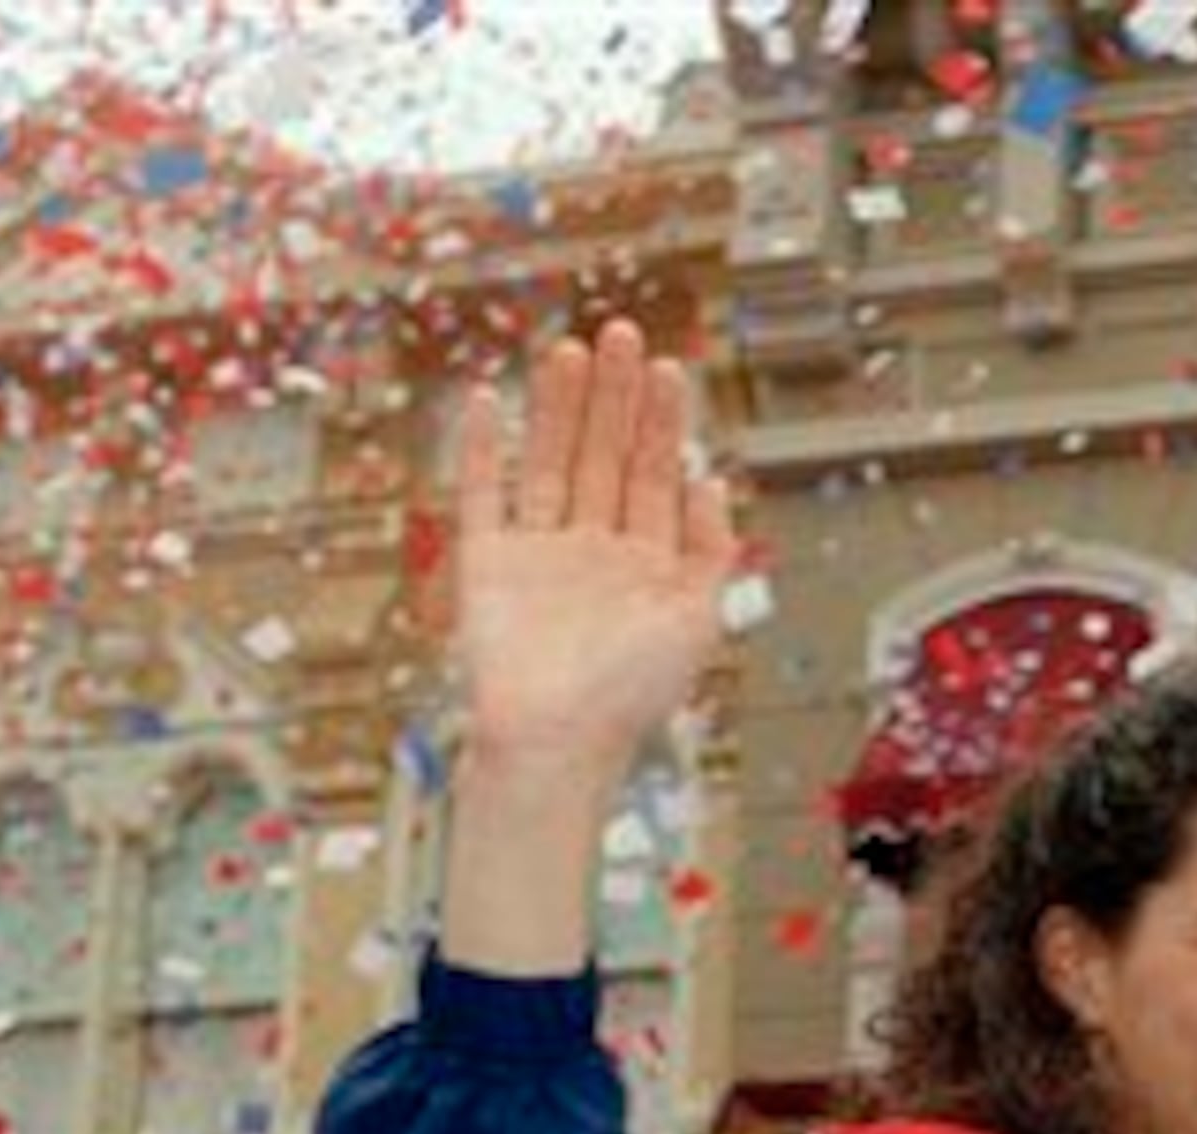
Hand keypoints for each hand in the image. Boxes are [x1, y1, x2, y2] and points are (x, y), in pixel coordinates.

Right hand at [453, 318, 741, 767]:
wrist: (556, 739)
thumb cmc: (631, 694)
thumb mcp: (699, 618)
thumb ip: (710, 549)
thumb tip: (712, 481)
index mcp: (648, 565)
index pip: (656, 475)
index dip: (661, 421)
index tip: (667, 366)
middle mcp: (594, 552)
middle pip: (604, 456)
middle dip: (612, 397)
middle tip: (618, 332)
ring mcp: (539, 554)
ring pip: (549, 462)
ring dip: (558, 408)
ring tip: (567, 350)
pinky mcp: (487, 564)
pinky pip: (483, 494)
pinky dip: (484, 448)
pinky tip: (491, 400)